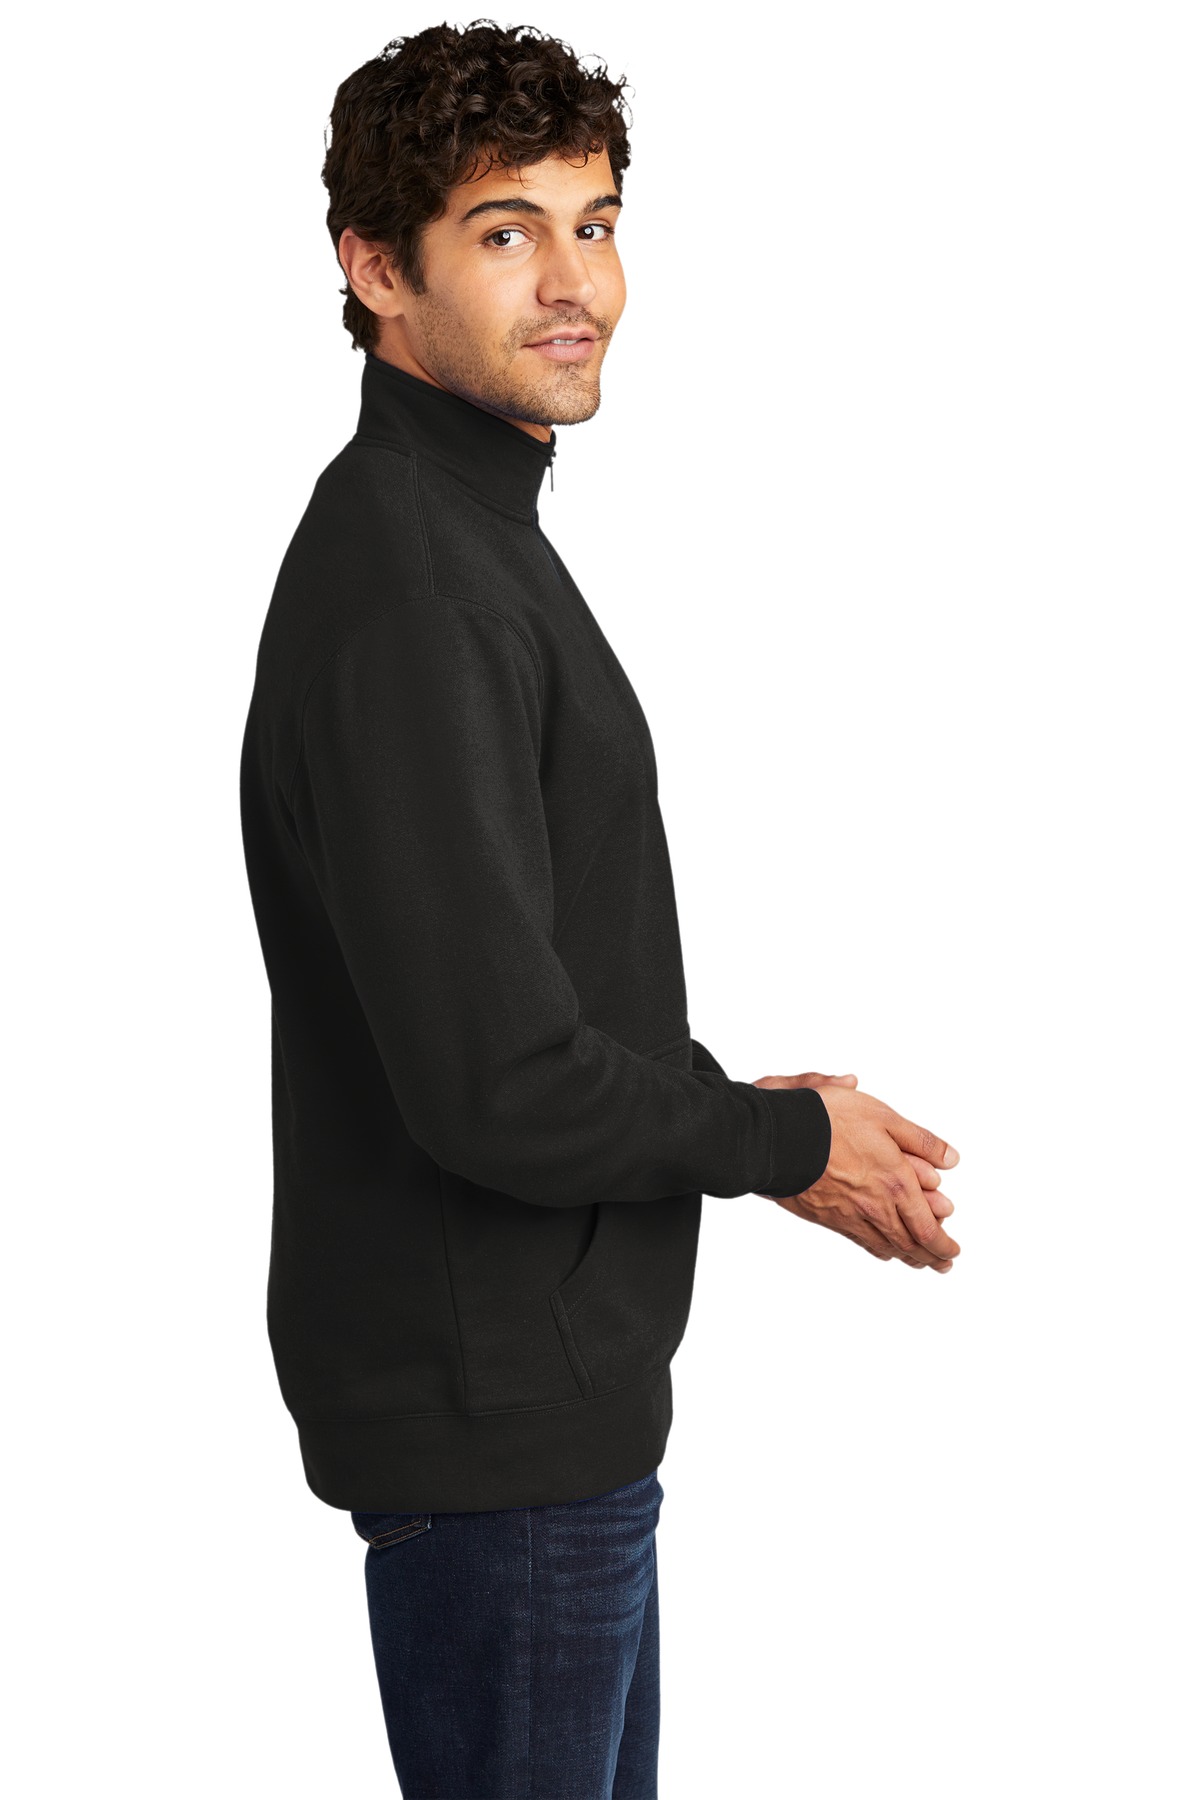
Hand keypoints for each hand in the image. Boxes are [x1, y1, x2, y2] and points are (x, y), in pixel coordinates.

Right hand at [752, 1072, 959, 1271]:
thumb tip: (951, 1159)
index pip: (927, 1228)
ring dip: (908, 1258)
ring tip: (920, 1263)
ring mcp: (850, 1216)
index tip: (952, 1252)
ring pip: (886, 1247)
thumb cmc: (830, 1121)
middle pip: (910, 1244)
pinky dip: (879, 1250)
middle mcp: (876, 1207)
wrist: (780, 1138)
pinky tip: (882, 1250)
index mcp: (896, 1182)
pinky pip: (861, 1242)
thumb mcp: (884, 1117)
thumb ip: (920, 1140)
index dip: (943, 1245)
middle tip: (943, 1265)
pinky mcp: (829, 1218)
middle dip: (931, 1258)